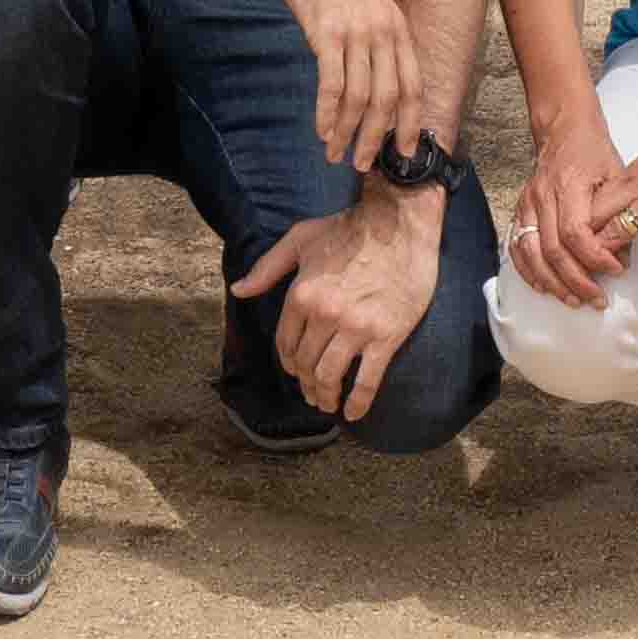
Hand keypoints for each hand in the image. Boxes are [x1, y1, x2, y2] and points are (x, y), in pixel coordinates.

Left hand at [232, 179, 445, 422]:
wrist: (399, 224)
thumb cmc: (348, 229)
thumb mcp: (300, 240)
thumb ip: (267, 268)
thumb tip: (239, 291)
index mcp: (302, 294)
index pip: (286, 343)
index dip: (289, 362)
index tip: (296, 371)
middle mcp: (325, 315)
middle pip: (307, 364)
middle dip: (306, 384)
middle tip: (312, 393)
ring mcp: (356, 328)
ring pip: (331, 376)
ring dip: (325, 396)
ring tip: (327, 403)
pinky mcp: (386, 337)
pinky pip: (368, 380)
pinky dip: (359, 403)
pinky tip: (353, 414)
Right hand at [264, 0, 426, 168]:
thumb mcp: (368, 3)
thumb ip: (376, 38)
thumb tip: (373, 80)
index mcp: (397, 27)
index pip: (413, 86)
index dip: (411, 123)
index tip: (405, 151)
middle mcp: (383, 32)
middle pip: (387, 100)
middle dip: (376, 138)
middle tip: (363, 164)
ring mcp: (356, 32)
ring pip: (359, 98)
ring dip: (348, 132)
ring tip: (336, 153)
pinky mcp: (327, 33)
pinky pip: (332, 85)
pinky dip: (328, 114)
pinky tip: (322, 130)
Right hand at [514, 111, 634, 308]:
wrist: (564, 129)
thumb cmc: (594, 152)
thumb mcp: (616, 176)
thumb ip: (618, 215)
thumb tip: (622, 255)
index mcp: (569, 185)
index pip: (576, 232)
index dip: (595, 258)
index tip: (615, 270)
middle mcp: (543, 196)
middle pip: (553, 249)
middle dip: (576, 281)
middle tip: (597, 299)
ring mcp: (528, 203)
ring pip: (532, 253)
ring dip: (552, 282)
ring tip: (574, 300)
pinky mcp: (520, 208)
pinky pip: (517, 246)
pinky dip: (528, 271)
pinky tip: (544, 286)